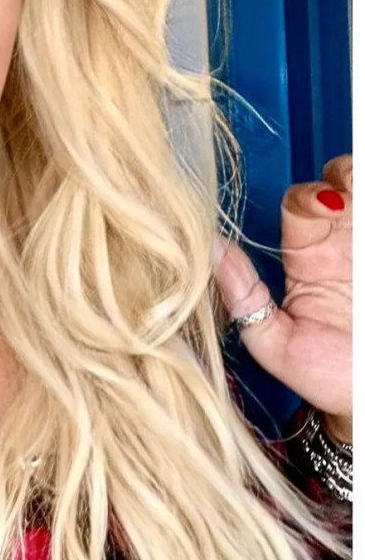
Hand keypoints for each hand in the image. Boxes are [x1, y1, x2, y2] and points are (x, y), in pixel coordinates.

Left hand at [212, 154, 351, 443]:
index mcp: (308, 258)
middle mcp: (341, 246)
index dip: (305, 197)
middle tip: (344, 202)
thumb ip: (242, 297)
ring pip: (361, 191)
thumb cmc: (327, 378)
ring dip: (358, 183)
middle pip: (337, 185)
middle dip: (340, 181)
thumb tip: (209, 250)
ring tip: (357, 201)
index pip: (298, 206)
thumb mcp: (274, 342)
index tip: (320, 207)